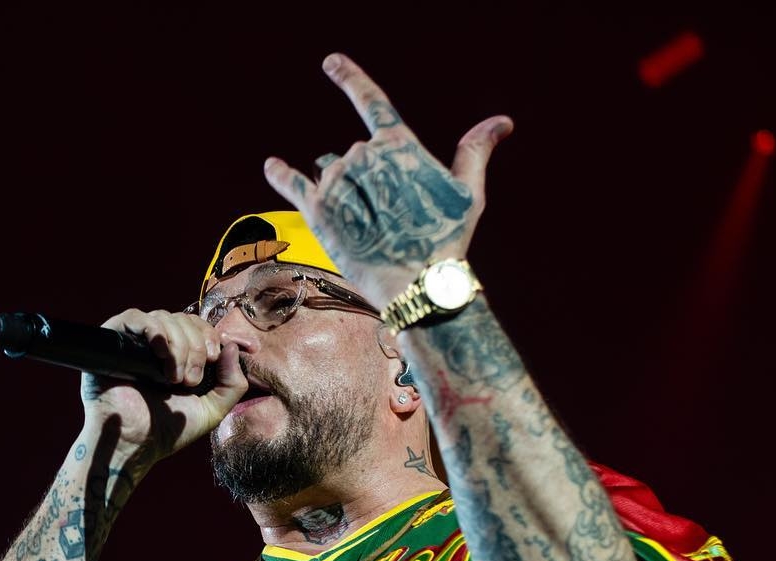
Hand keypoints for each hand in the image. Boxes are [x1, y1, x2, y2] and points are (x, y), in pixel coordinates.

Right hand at [80, 308, 246, 461]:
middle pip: (188, 320)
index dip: (225, 335)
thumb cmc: (169, 430)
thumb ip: (231, 383)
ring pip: (167, 317)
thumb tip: (232, 347)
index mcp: (182, 358)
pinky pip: (137, 317)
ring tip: (175, 380)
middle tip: (193, 380)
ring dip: (180, 347)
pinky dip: (156, 332)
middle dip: (199, 348)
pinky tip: (162, 355)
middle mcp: (160, 346)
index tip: (252, 347)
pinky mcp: (114, 340)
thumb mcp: (212, 409)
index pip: (204, 330)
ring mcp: (137, 341)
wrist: (135, 443)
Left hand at [263, 52, 512, 306]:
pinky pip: (292, 183)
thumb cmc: (448, 239)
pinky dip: (280, 174)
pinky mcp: (317, 212)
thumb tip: (503, 121)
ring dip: (344, 192)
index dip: (349, 78)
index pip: (371, 101)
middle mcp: (363, 156)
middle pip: (355, 155)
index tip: (330, 62)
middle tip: (388, 217)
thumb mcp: (469, 192)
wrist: (418, 284)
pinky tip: (272, 165)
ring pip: (331, 173)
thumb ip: (475, 151)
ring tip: (366, 226)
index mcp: (398, 145)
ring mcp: (337, 183)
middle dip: (366, 179)